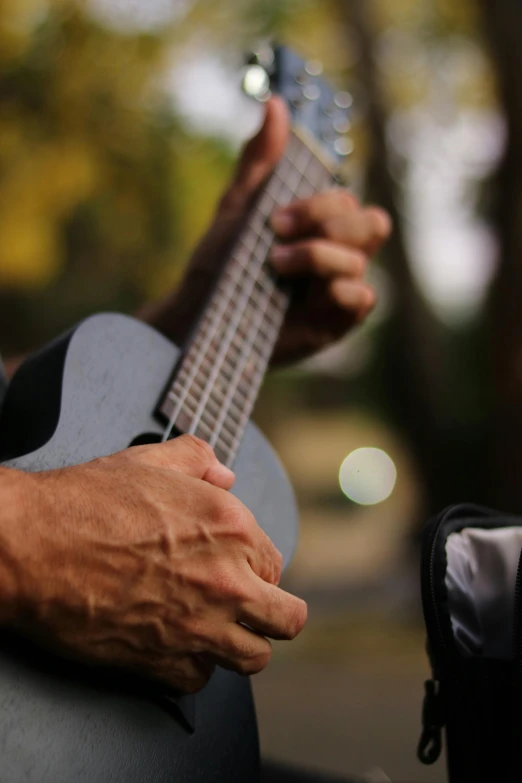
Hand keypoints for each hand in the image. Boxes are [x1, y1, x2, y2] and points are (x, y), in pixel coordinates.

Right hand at [0, 436, 305, 692]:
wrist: (31, 545)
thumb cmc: (84, 502)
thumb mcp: (149, 460)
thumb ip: (198, 459)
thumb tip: (224, 474)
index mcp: (232, 527)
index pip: (274, 563)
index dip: (255, 567)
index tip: (236, 570)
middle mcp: (226, 580)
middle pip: (287, 619)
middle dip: (272, 613)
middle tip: (249, 610)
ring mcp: (198, 626)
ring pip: (254, 658)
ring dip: (240, 645)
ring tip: (219, 632)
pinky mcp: (162, 661)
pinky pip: (199, 679)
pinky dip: (191, 666)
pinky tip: (174, 644)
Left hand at [142, 97, 391, 364]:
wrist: (199, 317)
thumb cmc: (218, 266)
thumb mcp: (237, 209)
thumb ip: (260, 162)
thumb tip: (275, 105)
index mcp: (318, 228)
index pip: (346, 202)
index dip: (319, 205)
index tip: (274, 218)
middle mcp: (335, 256)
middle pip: (373, 225)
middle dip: (330, 224)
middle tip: (280, 235)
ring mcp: (337, 290)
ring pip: (361, 261)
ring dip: (318, 257)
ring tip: (275, 267)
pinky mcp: (334, 322)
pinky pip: (362, 299)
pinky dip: (340, 290)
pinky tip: (309, 294)